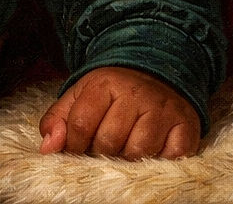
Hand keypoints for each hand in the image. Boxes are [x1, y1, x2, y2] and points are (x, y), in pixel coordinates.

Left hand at [38, 66, 199, 159]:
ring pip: (138, 153)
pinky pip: (170, 158)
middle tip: (102, 150)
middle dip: (100, 154)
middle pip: (109, 142)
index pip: (82, 124)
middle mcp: (135, 93)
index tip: (77, 149)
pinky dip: (158, 162)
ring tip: (123, 150)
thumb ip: (58, 119)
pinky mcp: (186, 126)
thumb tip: (47, 149)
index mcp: (104, 84)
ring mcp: (162, 110)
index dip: (74, 145)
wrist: (156, 71)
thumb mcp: (81, 95)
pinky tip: (149, 152)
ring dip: (127, 160)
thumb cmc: (112, 92)